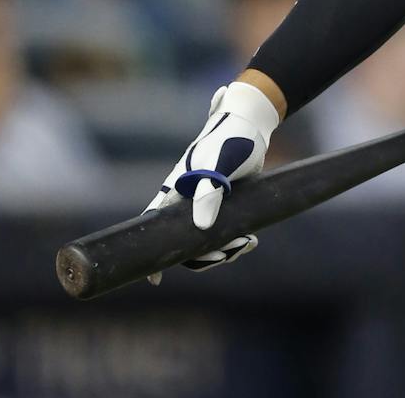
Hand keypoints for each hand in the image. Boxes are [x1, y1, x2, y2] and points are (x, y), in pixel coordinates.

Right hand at [142, 81, 280, 284]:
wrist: (252, 124)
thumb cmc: (230, 140)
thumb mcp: (218, 165)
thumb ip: (209, 192)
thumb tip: (202, 228)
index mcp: (175, 190)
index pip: (154, 224)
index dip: (152, 252)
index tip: (155, 279)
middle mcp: (187, 200)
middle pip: (186, 241)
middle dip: (205, 255)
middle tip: (232, 250)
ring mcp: (206, 203)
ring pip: (207, 240)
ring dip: (225, 249)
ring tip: (248, 242)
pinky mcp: (225, 204)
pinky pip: (225, 232)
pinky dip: (235, 240)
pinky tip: (251, 239)